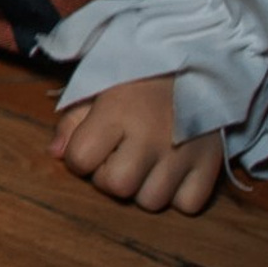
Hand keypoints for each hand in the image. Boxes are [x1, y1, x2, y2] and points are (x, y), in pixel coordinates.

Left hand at [51, 76, 225, 214]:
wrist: (196, 62)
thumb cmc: (138, 77)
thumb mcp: (97, 87)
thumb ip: (72, 120)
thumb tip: (55, 154)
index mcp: (117, 113)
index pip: (80, 159)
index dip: (79, 158)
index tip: (91, 145)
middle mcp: (151, 137)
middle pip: (116, 186)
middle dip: (109, 176)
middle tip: (120, 156)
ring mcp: (184, 153)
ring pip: (151, 201)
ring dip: (143, 189)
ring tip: (148, 163)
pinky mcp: (211, 164)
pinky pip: (188, 204)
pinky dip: (179, 195)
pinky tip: (174, 172)